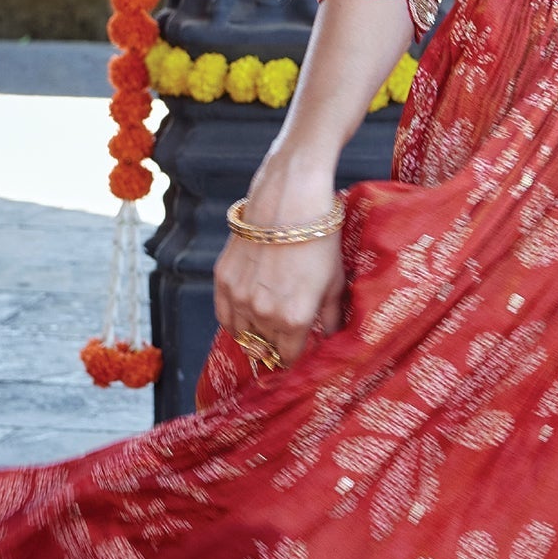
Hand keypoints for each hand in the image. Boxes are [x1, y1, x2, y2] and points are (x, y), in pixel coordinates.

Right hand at [212, 164, 346, 368]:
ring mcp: (239, 297)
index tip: (298, 352)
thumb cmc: (319, 240)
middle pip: (266, 346)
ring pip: (243, 333)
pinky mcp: (223, 279)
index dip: (294, 357)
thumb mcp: (334, 282)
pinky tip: (243, 320)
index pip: (289, 357)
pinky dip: (233, 321)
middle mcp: (263, 314)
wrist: (290, 200)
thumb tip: (332, 337)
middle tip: (285, 336)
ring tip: (265, 329)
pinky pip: (223, 314)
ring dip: (254, 334)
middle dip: (276, 344)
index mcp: (295, 319)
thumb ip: (331, 316)